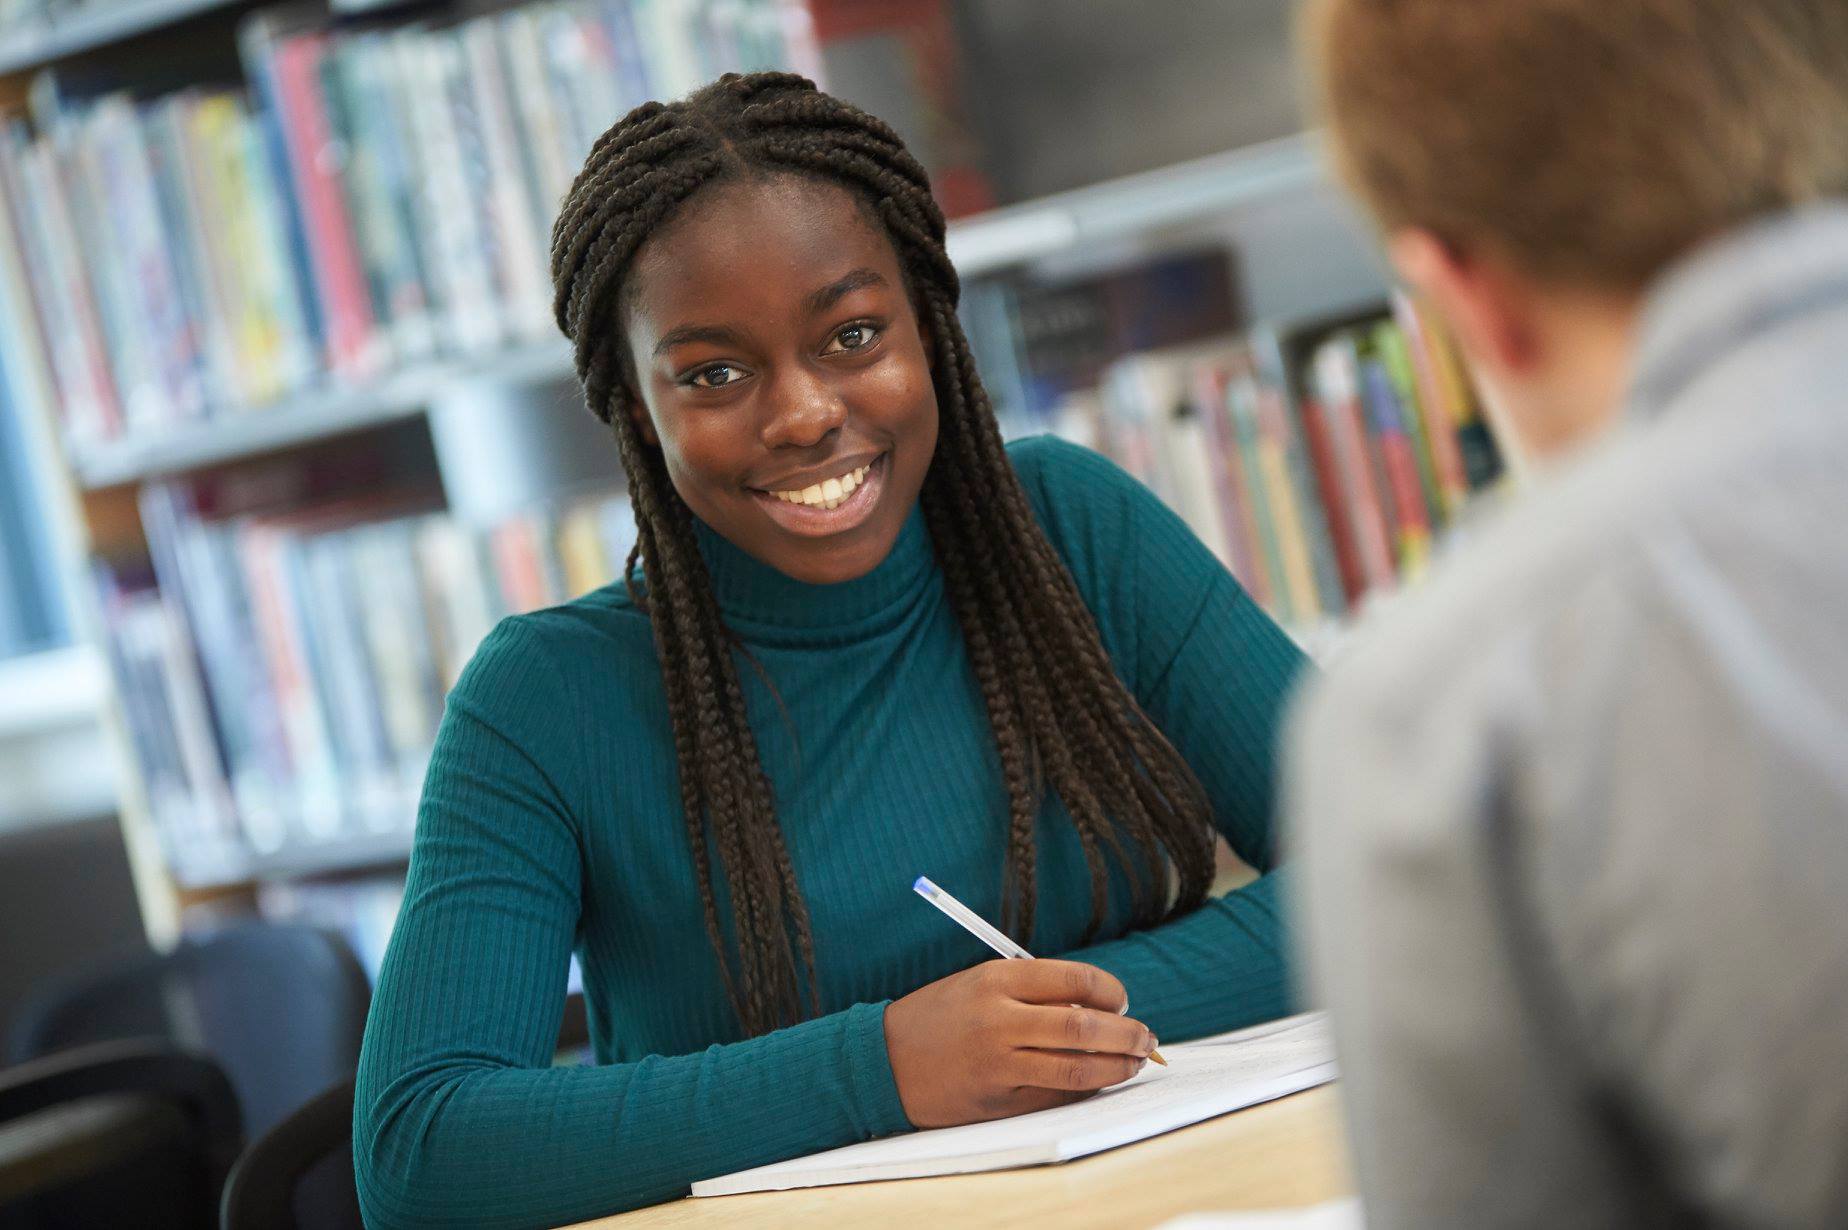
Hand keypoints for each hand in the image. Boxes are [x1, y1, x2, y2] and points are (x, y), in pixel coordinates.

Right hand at [882, 959, 1158, 1127]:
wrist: (884, 1059)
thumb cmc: (941, 1016)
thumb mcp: (981, 984)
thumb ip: (1034, 991)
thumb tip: (1099, 1007)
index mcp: (998, 979)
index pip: (1076, 980)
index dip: (1111, 992)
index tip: (1122, 1000)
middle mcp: (999, 1019)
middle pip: (1085, 1027)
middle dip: (1127, 1034)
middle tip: (1146, 1037)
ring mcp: (999, 1063)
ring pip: (1078, 1069)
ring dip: (1117, 1067)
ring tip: (1134, 1062)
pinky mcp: (998, 1100)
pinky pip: (1056, 1096)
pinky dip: (1086, 1089)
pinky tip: (1098, 1082)